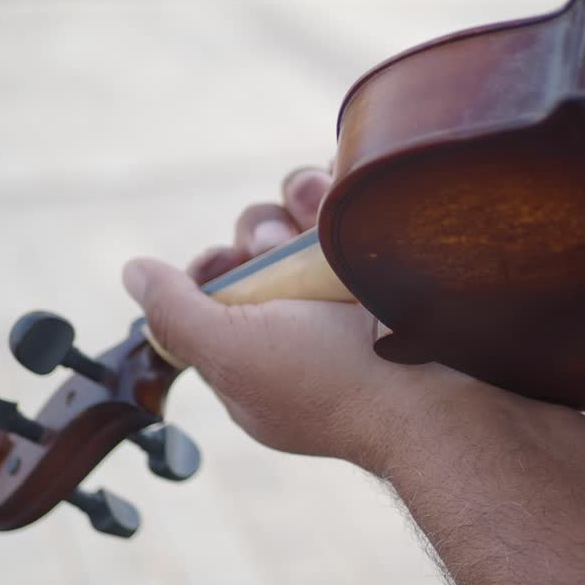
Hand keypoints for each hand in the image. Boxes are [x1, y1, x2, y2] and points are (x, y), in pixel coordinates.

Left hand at [122, 167, 584, 584]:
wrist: (450, 400)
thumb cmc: (337, 383)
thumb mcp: (232, 352)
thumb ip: (173, 311)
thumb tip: (133, 270)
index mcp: (260, 363)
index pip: (219, 298)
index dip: (212, 269)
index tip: (223, 263)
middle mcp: (309, 331)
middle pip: (265, 251)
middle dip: (265, 233)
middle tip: (283, 251)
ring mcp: (360, 303)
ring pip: (314, 225)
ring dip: (306, 201)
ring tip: (321, 208)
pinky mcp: (405, 274)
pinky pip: (365, 216)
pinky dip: (351, 193)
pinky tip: (348, 185)